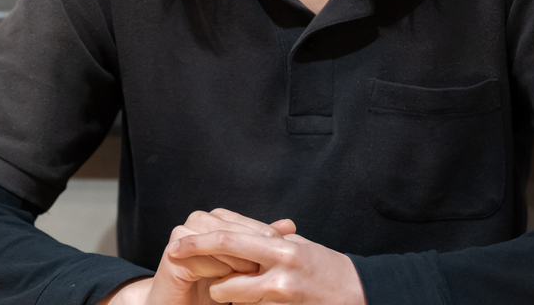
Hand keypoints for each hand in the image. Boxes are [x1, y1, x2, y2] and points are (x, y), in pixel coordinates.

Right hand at [107, 210, 295, 304]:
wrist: (179, 302)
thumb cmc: (213, 284)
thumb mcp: (243, 264)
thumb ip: (263, 242)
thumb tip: (290, 224)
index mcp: (217, 216)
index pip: (249, 224)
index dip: (265, 243)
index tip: (277, 261)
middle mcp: (199, 219)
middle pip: (237, 232)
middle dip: (251, 255)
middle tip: (261, 272)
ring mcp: (184, 232)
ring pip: (223, 244)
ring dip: (236, 264)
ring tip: (244, 278)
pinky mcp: (173, 252)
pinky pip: (204, 259)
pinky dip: (218, 272)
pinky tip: (222, 282)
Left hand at [168, 228, 365, 304]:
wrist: (358, 293)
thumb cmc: (327, 268)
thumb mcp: (298, 247)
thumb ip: (269, 241)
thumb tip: (236, 234)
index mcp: (280, 244)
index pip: (230, 237)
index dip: (200, 240)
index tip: (178, 243)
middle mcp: (280, 263)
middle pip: (226, 259)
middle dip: (199, 260)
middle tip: (176, 257)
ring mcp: (281, 289)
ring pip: (233, 293)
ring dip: (223, 292)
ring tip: (227, 290)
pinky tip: (247, 302)